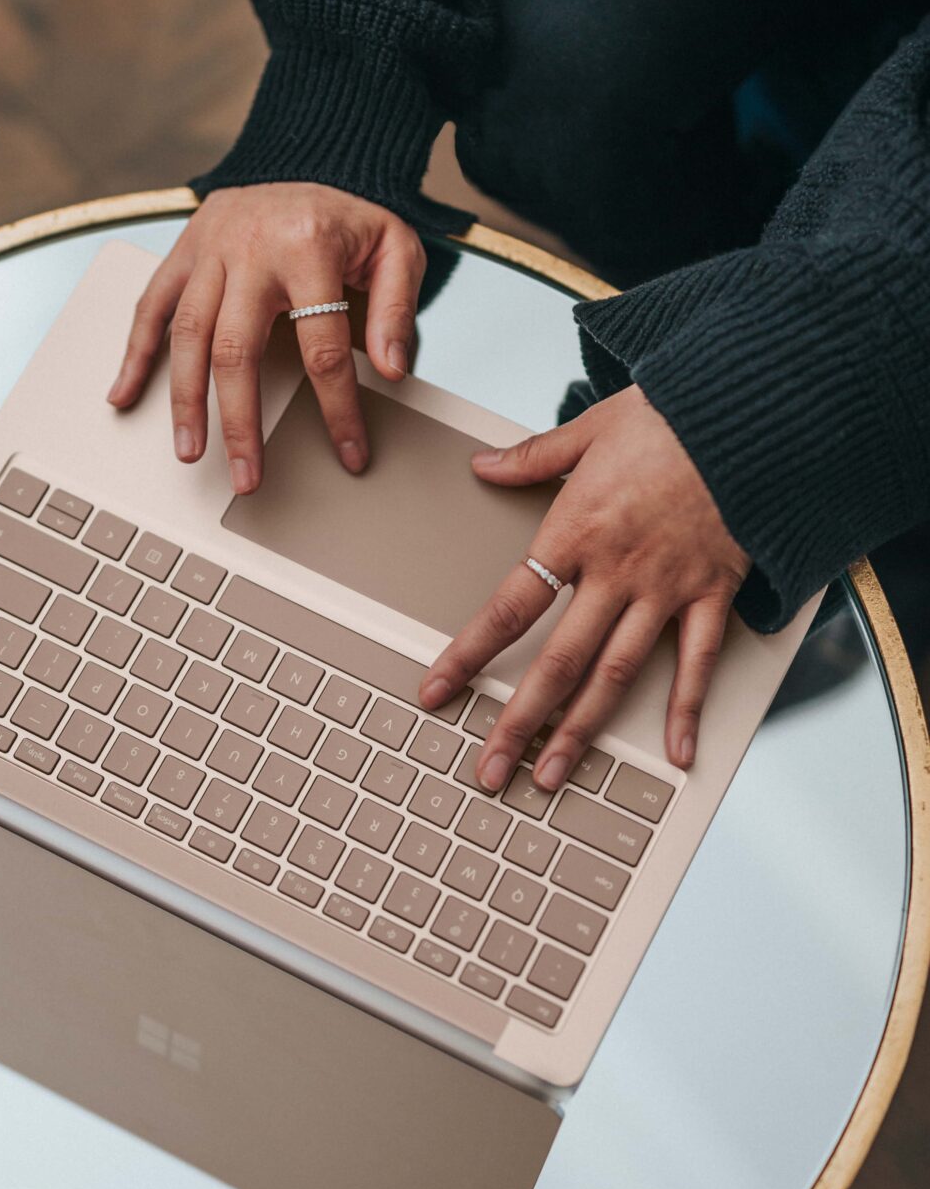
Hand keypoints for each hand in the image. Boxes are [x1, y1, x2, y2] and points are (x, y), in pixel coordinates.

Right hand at [107, 184, 425, 492]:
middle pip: (237, 349)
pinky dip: (134, 352)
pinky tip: (125, 395)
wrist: (309, 158)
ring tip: (189, 451)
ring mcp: (209, 248)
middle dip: (240, 421)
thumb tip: (390, 369)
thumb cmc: (351, 217)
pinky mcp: (184, 249)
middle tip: (246, 476)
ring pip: (187, 333)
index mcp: (309, 246)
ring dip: (185, 400)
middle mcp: (251, 247)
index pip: (322, 345)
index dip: (337, 407)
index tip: (348, 453)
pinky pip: (151, 304)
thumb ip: (396, 308)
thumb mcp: (396, 249)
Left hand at [419, 386, 750, 782]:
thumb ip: (534, 456)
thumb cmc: (672, 414)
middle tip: (490, 770)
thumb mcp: (591, 427)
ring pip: (614, 676)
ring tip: (552, 776)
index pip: (508, 608)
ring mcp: (665, 589)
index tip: (435, 691)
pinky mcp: (712, 593)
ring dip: (580, 731)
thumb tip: (484, 464)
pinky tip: (678, 754)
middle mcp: (615, 572)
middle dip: (518, 722)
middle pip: (556, 662)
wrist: (753, 411)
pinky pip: (697, 662)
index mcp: (574, 532)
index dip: (467, 655)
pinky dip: (686, 710)